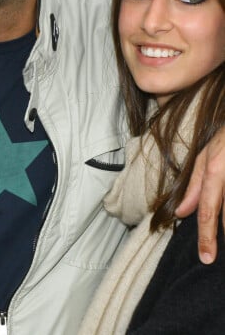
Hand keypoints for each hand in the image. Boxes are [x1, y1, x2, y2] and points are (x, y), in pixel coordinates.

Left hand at [176, 126, 224, 263]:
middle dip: (222, 239)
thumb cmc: (224, 141)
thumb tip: (181, 212)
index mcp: (215, 172)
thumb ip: (194, 186)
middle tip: (214, 257)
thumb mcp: (206, 158)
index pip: (208, 210)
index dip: (207, 237)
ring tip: (223, 246)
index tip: (206, 258)